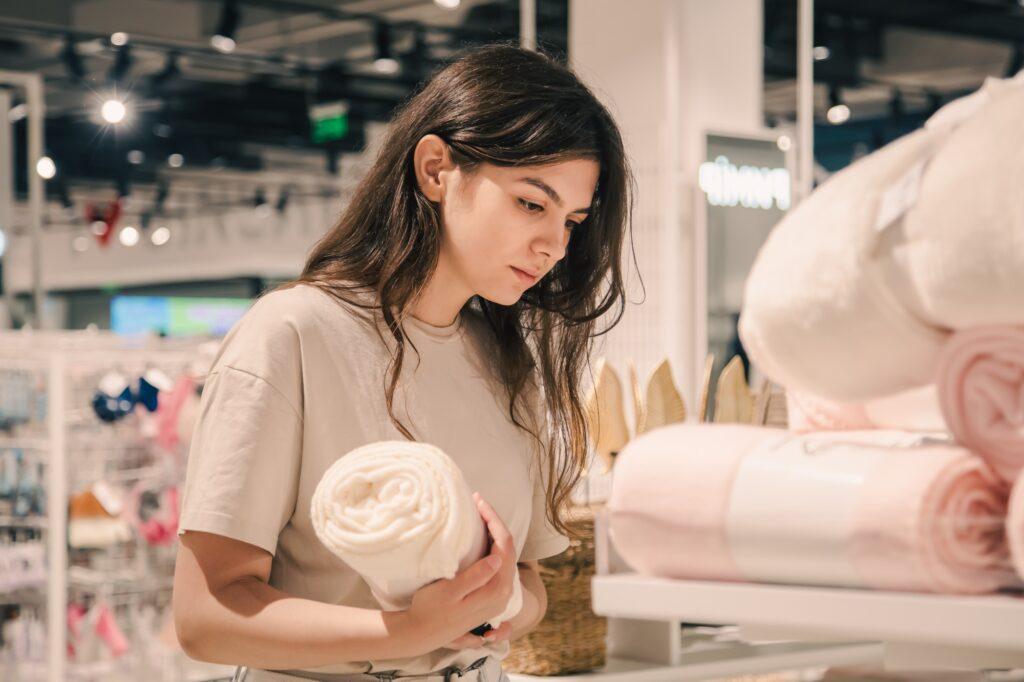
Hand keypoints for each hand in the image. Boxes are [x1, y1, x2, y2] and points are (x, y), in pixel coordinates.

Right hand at [399, 493, 516, 654]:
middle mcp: (503, 592)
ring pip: (505, 555)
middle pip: (507, 547)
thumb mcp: (450, 592)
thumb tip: (497, 558)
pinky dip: (493, 545)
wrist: (423, 632)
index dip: (493, 520)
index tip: (479, 502)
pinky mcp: (492, 594)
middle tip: (478, 502)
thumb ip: (476, 576)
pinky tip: (482, 535)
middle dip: (495, 521)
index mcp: (496, 589)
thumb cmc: (431, 610)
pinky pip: (500, 563)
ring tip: (480, 514)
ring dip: (495, 532)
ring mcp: (500, 595)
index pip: (504, 545)